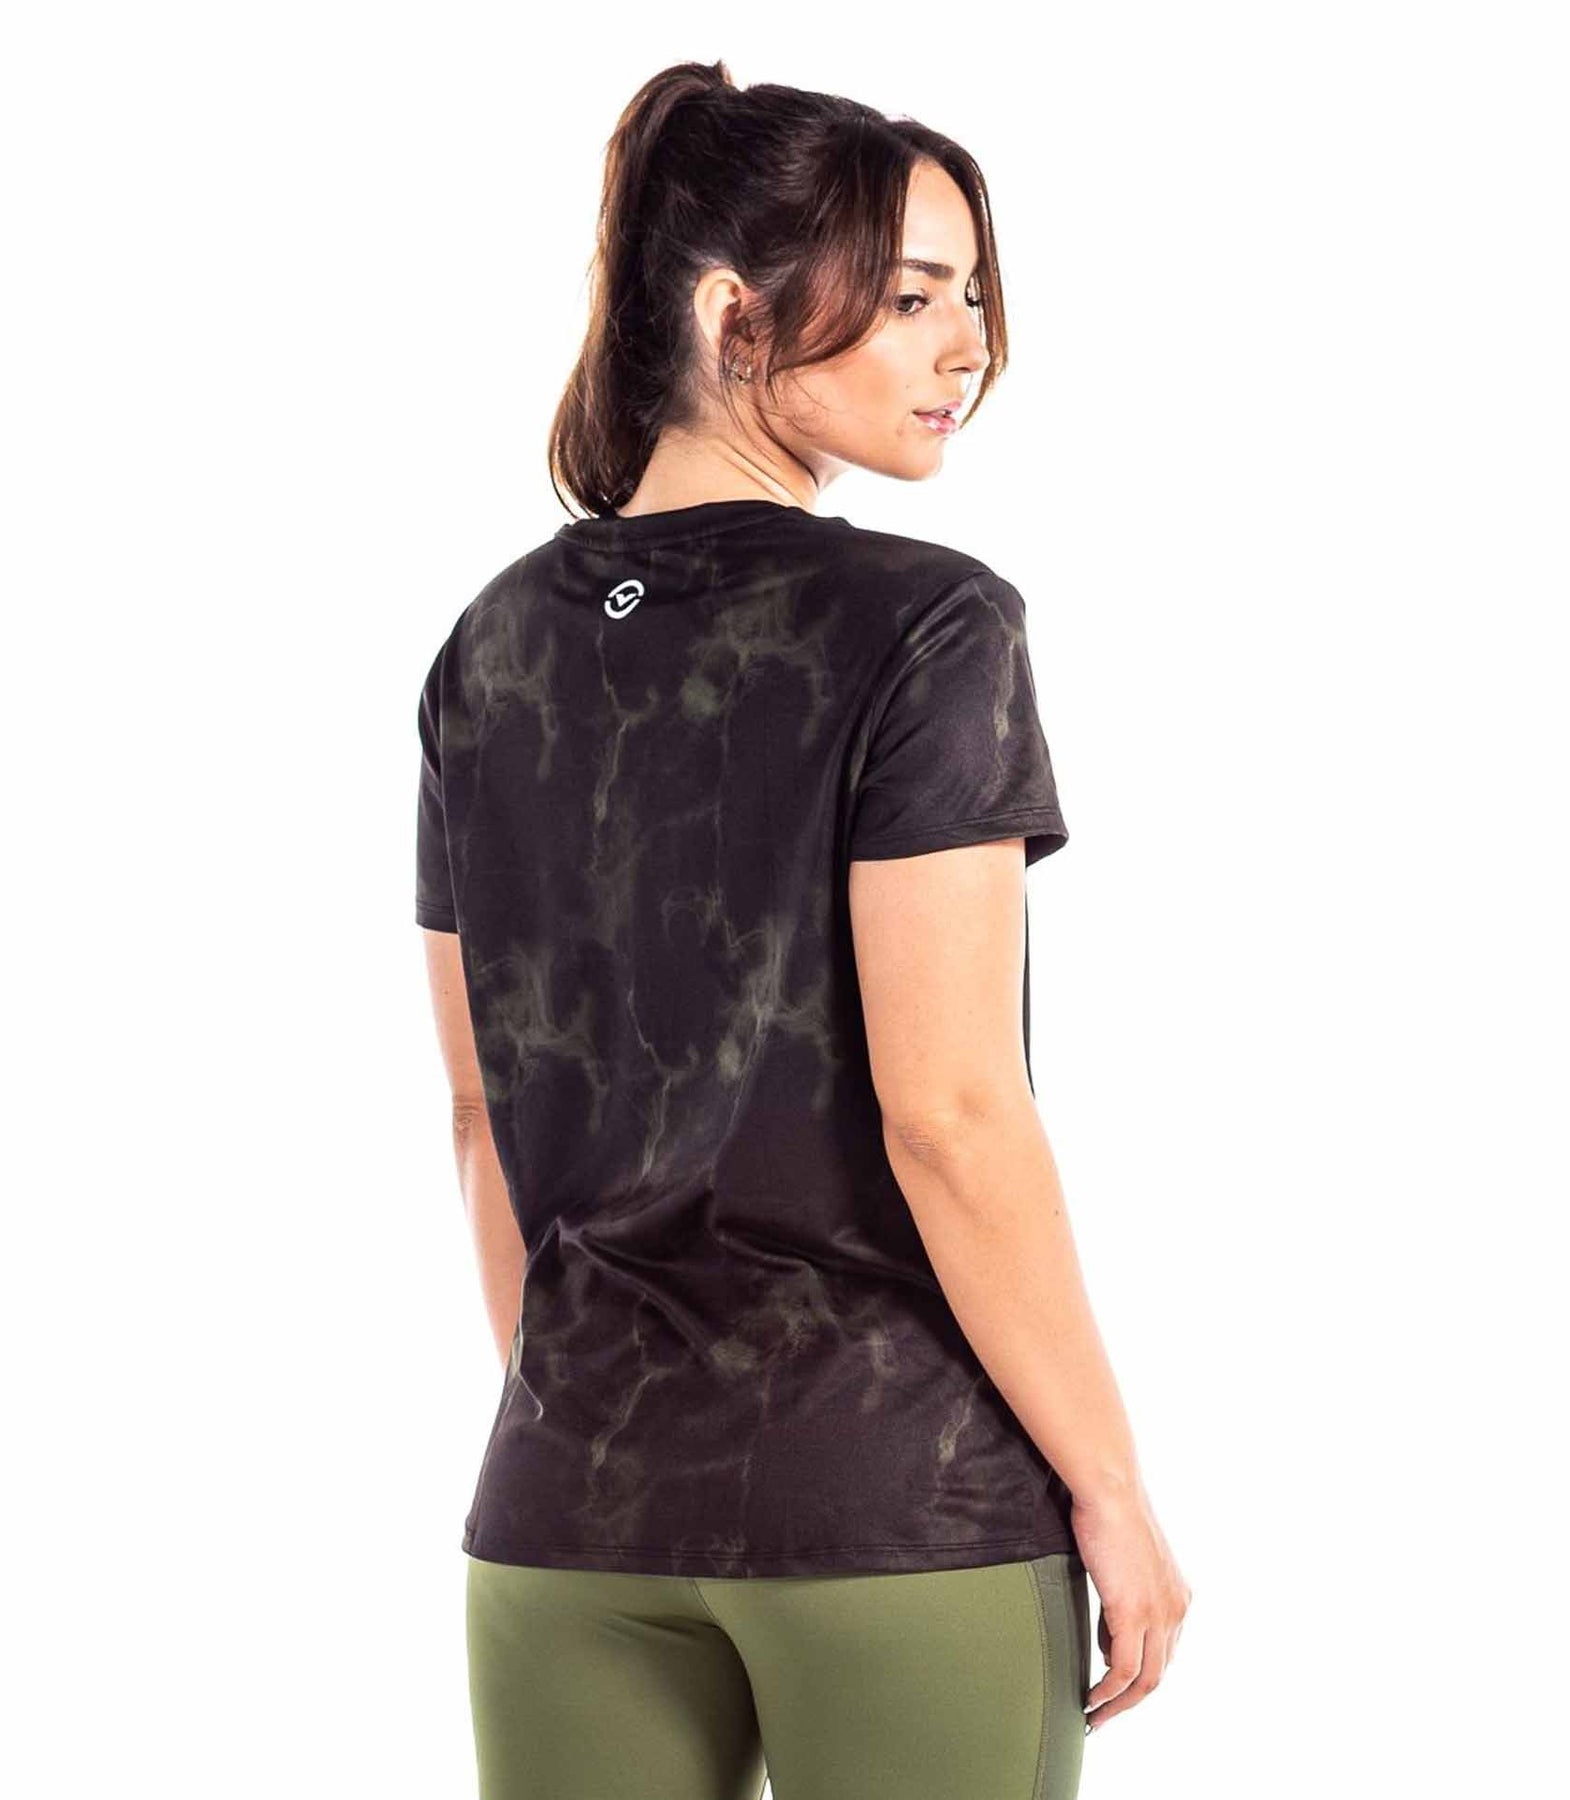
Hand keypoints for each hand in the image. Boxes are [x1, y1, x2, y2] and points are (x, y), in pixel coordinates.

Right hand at [1071, 1480, 1190, 1733]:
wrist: (1111, 1492)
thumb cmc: (1110, 1516)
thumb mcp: (1126, 1565)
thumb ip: (1125, 1601)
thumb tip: (1109, 1639)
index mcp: (1178, 1597)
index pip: (1164, 1652)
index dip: (1140, 1677)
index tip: (1115, 1690)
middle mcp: (1176, 1610)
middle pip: (1158, 1674)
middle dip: (1130, 1701)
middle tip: (1102, 1715)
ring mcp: (1158, 1615)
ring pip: (1144, 1681)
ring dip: (1118, 1706)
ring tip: (1094, 1717)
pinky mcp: (1134, 1614)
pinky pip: (1122, 1670)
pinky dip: (1107, 1693)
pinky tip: (1090, 1700)